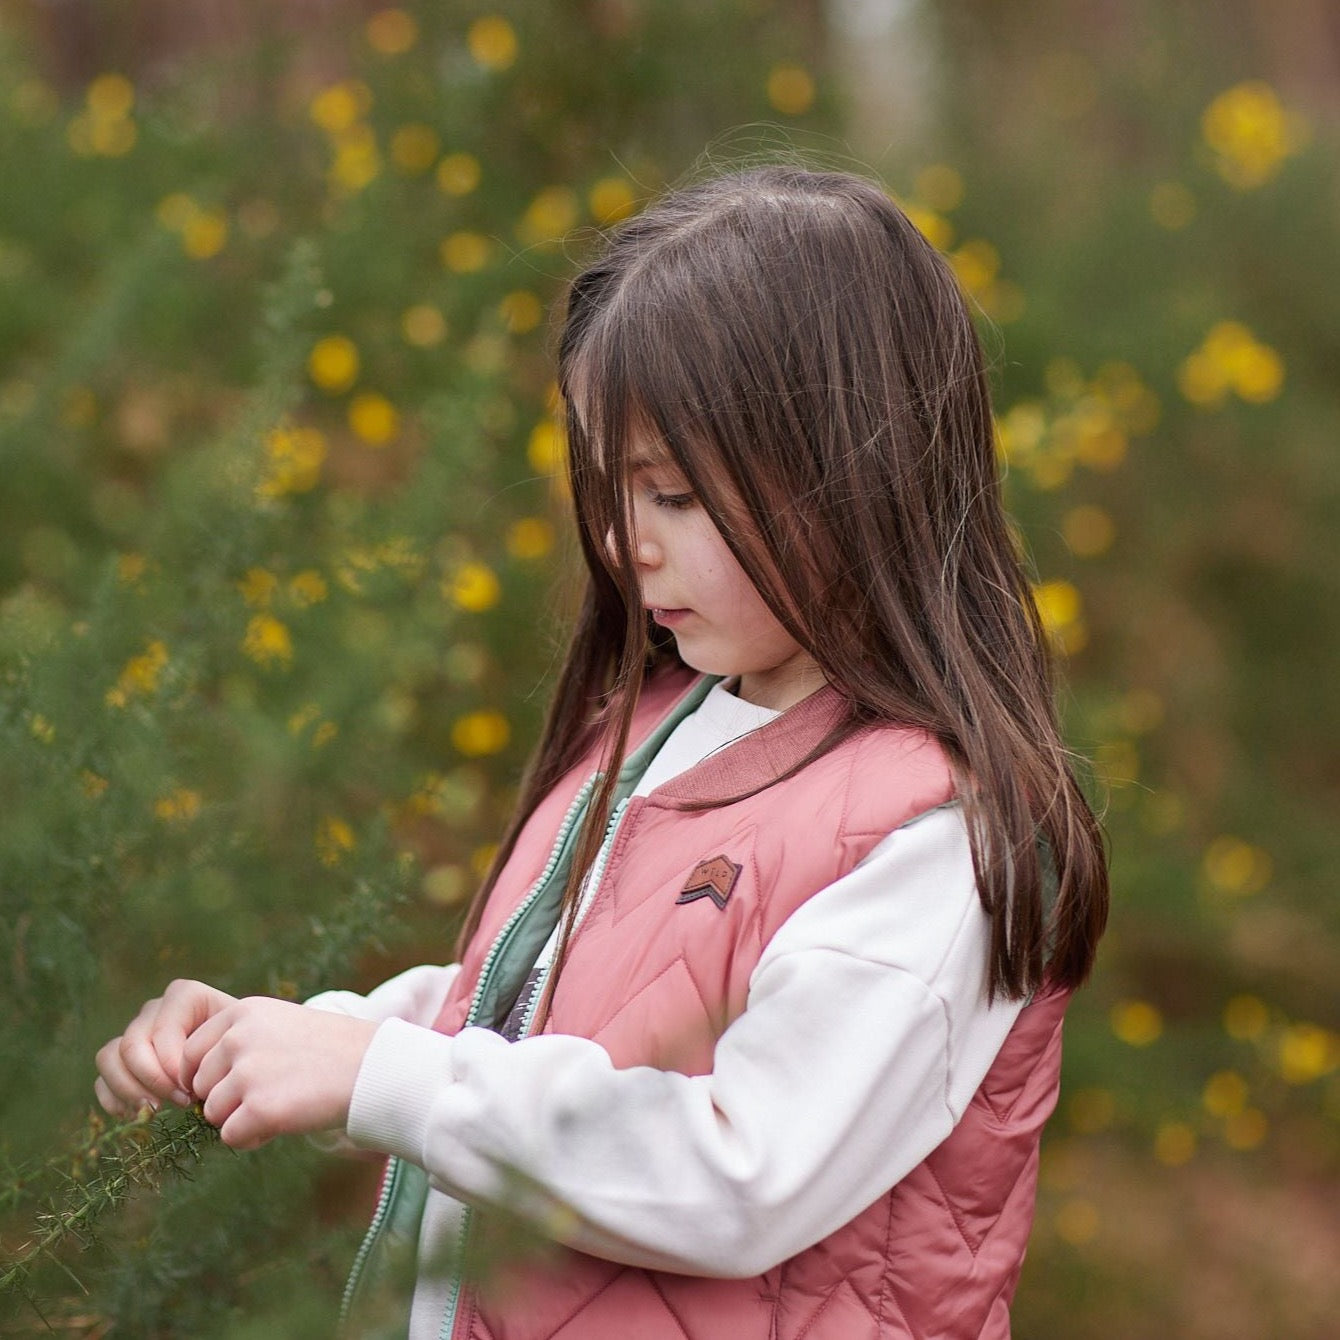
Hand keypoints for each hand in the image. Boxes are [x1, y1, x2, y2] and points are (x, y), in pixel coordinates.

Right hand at [95, 979, 236, 1116]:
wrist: (243, 1057)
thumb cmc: (247, 1048)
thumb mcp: (241, 1042)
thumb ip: (215, 1051)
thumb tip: (187, 1082)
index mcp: (185, 996)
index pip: (162, 1029)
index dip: (171, 1064)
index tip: (192, 1089)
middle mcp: (155, 1010)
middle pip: (131, 1044)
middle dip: (151, 1079)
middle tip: (179, 1102)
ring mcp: (136, 1034)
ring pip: (109, 1056)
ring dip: (128, 1089)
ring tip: (155, 1111)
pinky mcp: (123, 1062)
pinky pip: (101, 1078)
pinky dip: (113, 1099)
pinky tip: (136, 1115)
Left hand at [179, 997, 377, 1149]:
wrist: (373, 1067)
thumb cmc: (329, 1049)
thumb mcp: (279, 1022)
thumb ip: (238, 1040)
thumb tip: (193, 1081)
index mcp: (241, 1012)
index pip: (191, 1053)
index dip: (211, 1074)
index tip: (238, 1081)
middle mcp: (238, 1039)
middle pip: (200, 1086)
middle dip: (226, 1097)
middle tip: (269, 1092)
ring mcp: (247, 1073)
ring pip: (213, 1114)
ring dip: (239, 1118)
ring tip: (281, 1103)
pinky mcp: (259, 1108)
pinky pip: (231, 1137)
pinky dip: (253, 1137)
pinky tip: (283, 1121)